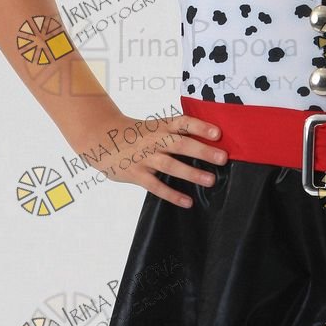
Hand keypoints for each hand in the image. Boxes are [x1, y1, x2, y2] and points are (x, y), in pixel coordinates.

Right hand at [74, 112, 229, 207]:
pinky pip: (156, 186)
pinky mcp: (136, 174)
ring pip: (170, 165)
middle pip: (180, 144)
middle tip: (223, 158)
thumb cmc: (138, 134)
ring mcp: (144, 157)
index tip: (218, 133)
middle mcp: (155, 140)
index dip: (201, 127)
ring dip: (191, 173)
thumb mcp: (155, 127)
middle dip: (202, 151)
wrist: (102, 139)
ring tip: (210, 181)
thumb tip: (211, 142)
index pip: (183, 123)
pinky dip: (172, 194)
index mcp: (162, 126)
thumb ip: (177, 133)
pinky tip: (188, 202)